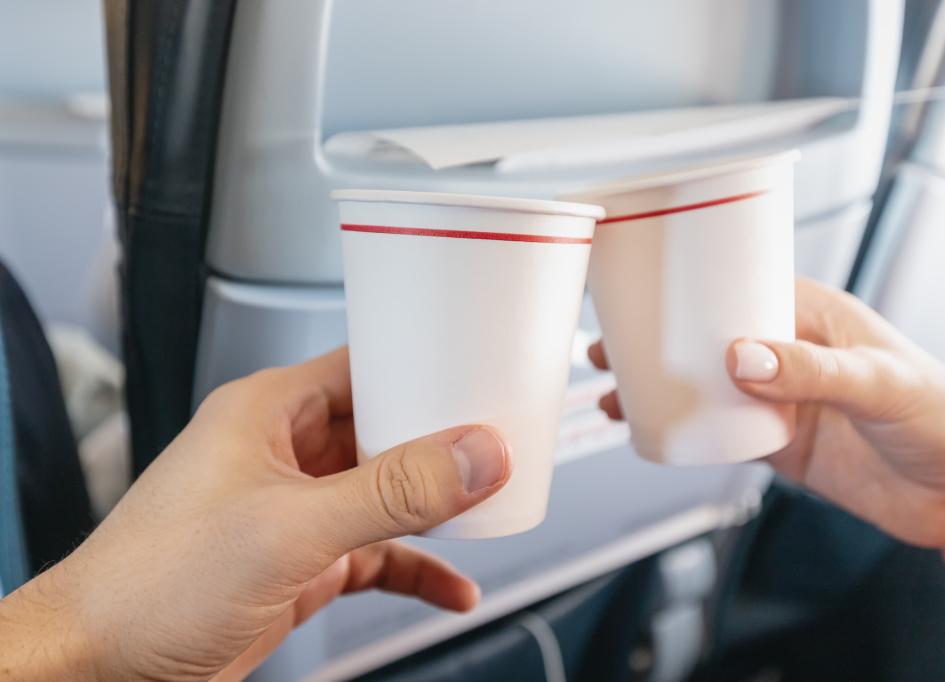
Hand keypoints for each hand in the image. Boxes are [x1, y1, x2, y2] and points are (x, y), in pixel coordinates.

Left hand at [0, 347, 510, 680]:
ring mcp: (292, 508)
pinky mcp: (299, 561)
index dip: (425, 368)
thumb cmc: (150, 583)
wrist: (99, 667)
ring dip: (433, 509)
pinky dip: (414, 566)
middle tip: (498, 449)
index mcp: (270, 411)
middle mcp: (283, 452)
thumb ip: (391, 492)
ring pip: (384, 493)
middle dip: (441, 445)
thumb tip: (473, 455)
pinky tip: (448, 585)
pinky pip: (375, 552)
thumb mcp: (290, 527)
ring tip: (486, 512)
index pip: (365, 365)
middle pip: (384, 429)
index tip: (481, 380)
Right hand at [591, 278, 944, 549]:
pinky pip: (719, 433)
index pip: (738, 287)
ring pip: (704, 386)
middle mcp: (790, 354)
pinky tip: (651, 432)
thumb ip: (814, 370)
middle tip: (608, 343)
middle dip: (656, 340)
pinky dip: (682, 432)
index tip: (642, 290)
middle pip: (707, 337)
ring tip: (611, 390)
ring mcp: (782, 400)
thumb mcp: (883, 381)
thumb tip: (740, 357)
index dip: (686, 288)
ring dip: (659, 387)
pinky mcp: (781, 445)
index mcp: (814, 317)